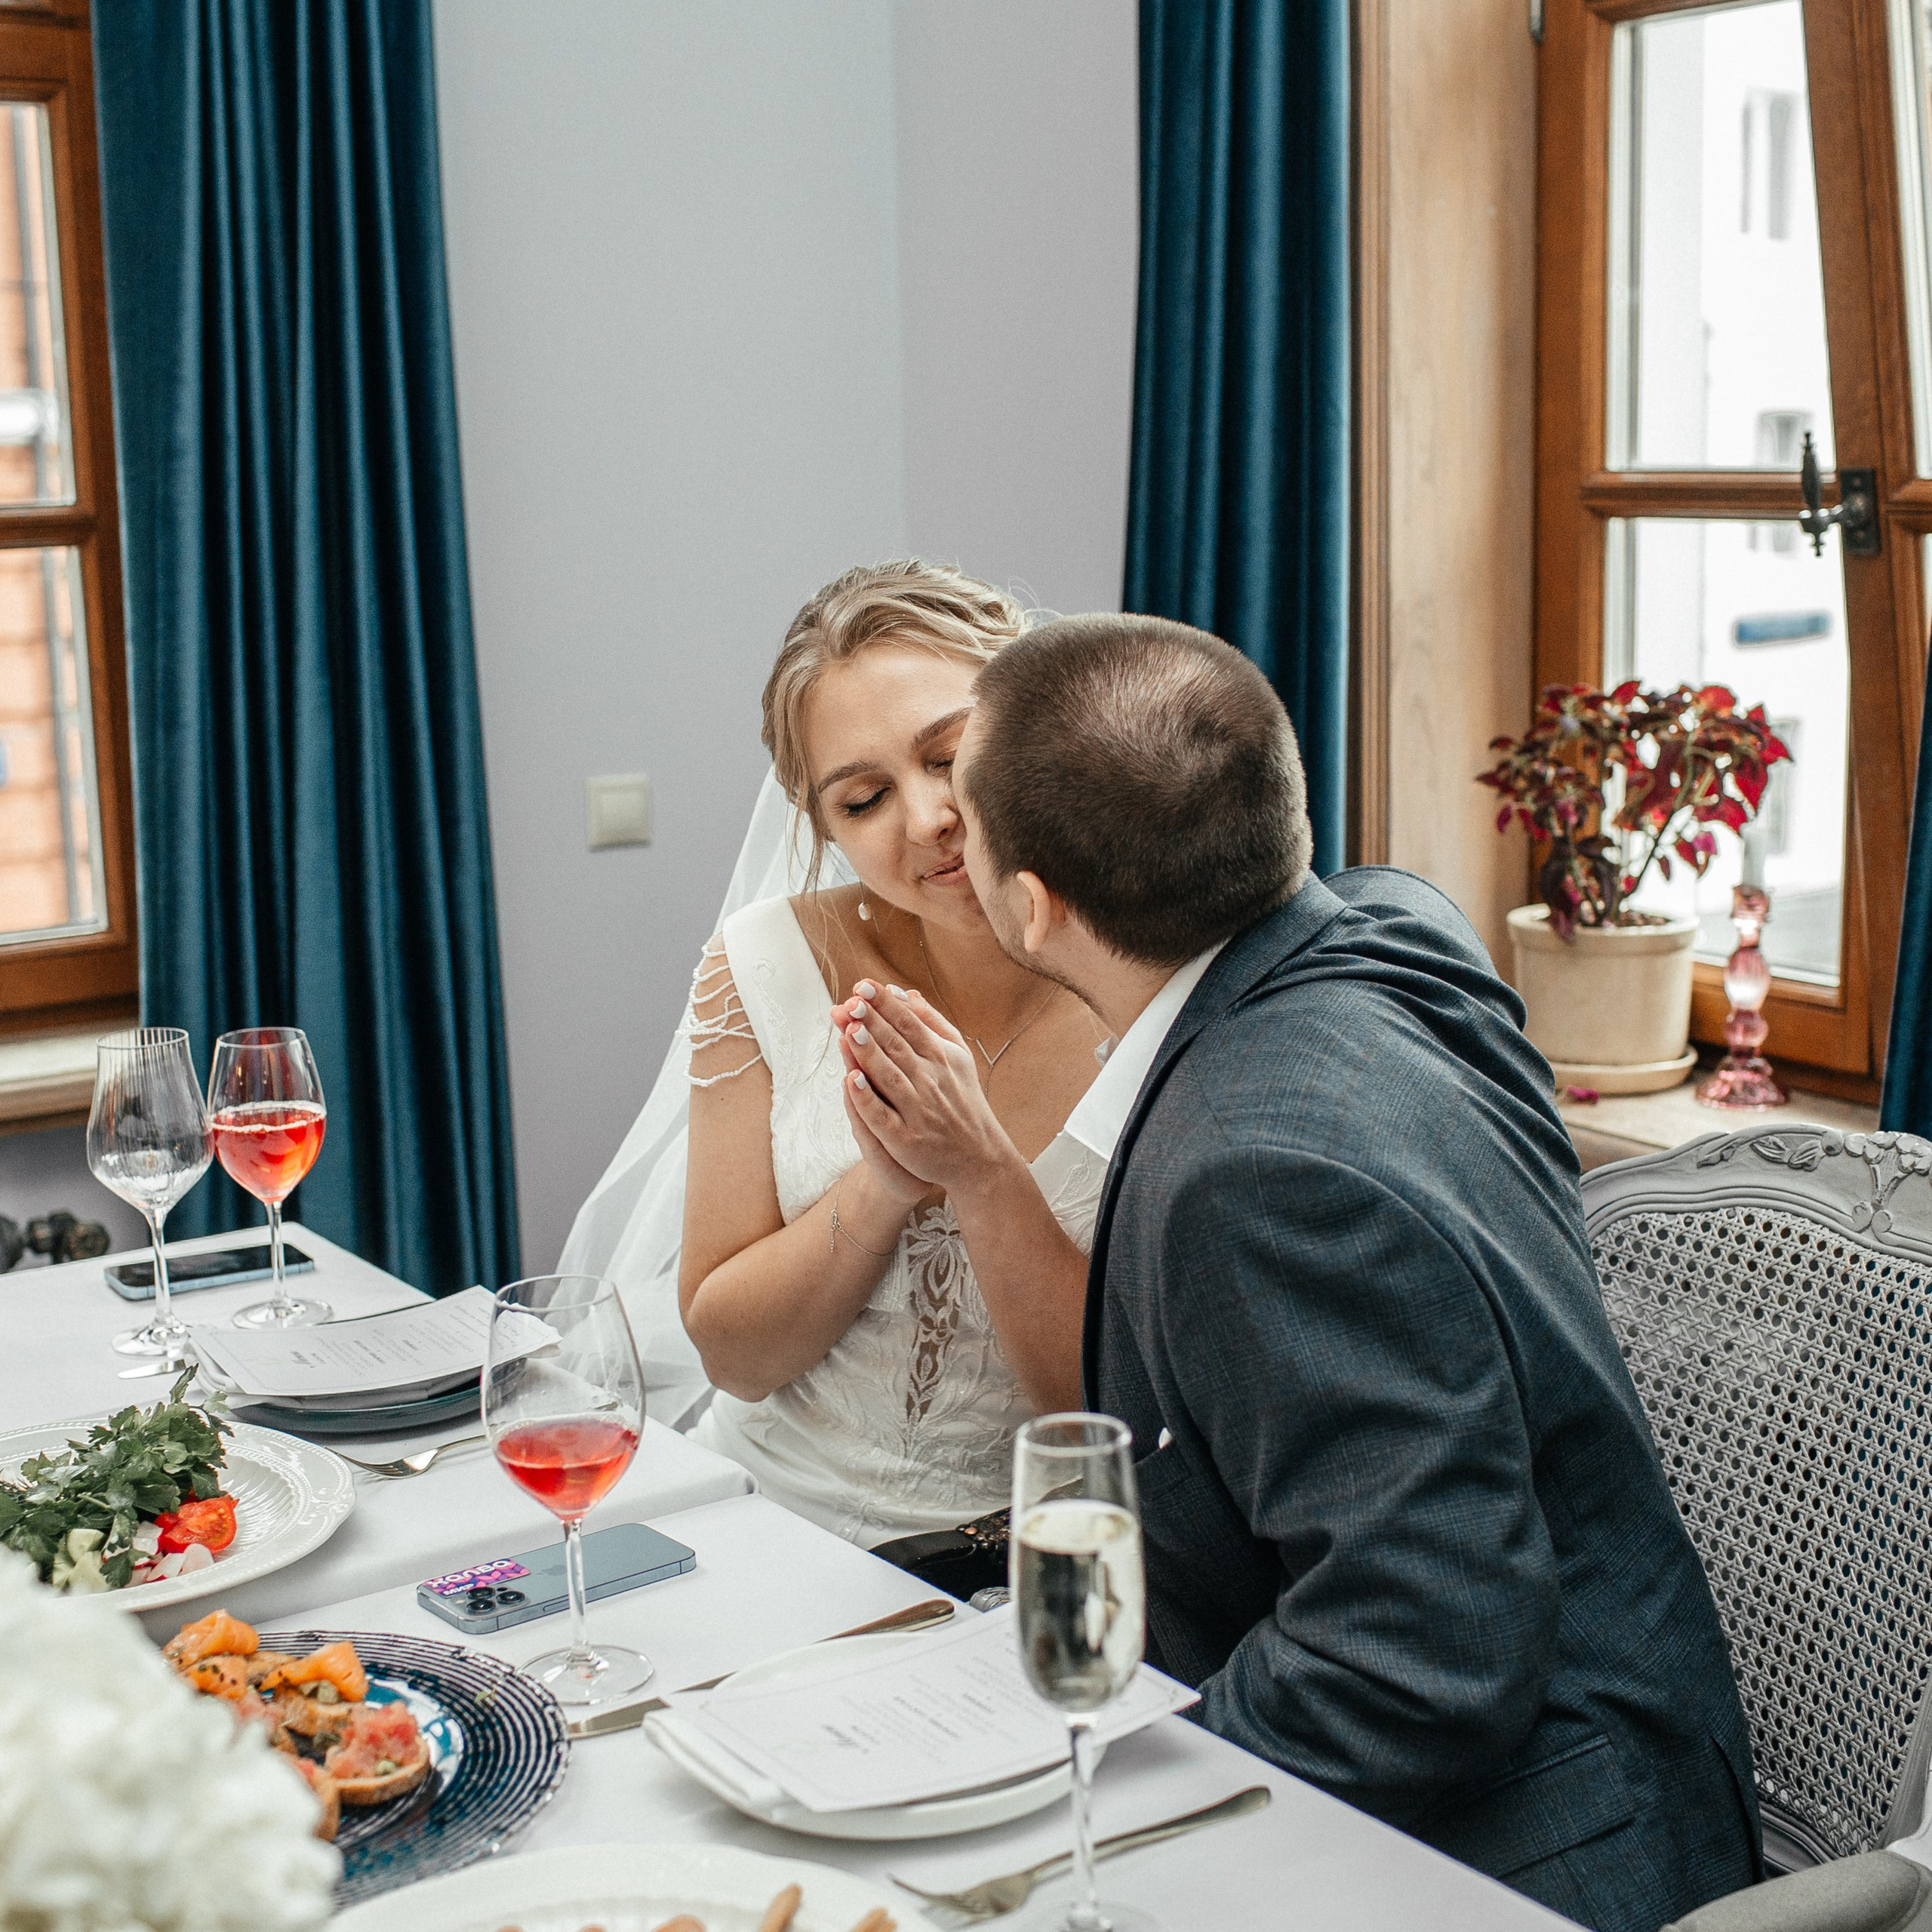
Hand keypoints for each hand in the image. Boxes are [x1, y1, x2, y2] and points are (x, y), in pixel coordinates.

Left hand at [833, 980, 1016, 1191]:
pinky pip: (882, 1116)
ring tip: (850, 1030)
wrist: (979, 1157)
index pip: (909, 1025)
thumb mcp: (957, 1056)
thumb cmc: (962, 1099)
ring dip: (869, 1054)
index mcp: (942, 1057)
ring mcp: (918, 1111)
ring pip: (889, 1077)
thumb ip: (931, 1023)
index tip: (864, 985)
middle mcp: (931, 1081)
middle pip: (897, 1047)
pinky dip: (866, 1098)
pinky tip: (850, 1079)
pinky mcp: (905, 1139)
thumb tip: (904, 992)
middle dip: (873, 1022)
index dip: (886, 1005)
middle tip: (851, 1001)